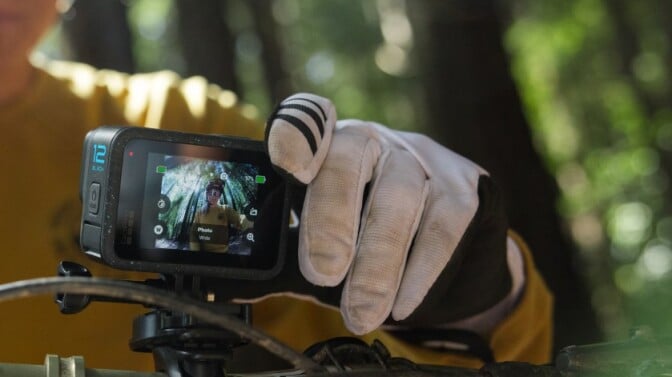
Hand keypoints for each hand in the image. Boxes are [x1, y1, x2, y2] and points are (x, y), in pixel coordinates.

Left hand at [266, 93, 522, 334]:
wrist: (439, 244)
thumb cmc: (364, 237)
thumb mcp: (319, 240)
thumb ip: (283, 255)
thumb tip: (229, 284)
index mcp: (327, 145)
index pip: (308, 118)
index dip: (296, 132)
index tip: (285, 161)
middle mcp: (373, 141)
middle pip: (350, 158)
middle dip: (333, 218)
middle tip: (322, 273)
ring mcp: (421, 161)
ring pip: (399, 198)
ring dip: (378, 261)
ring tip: (362, 311)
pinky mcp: (462, 191)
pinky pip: (441, 228)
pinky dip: (421, 271)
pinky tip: (402, 303)